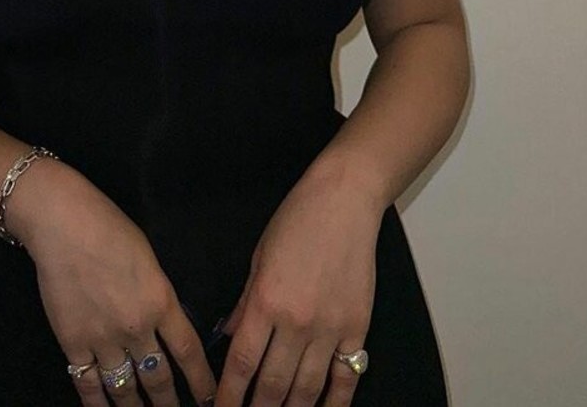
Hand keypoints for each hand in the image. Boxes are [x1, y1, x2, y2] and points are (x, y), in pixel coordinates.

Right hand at [13, 163, 217, 406]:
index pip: (189, 352)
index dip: (201, 382)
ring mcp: (103, 339)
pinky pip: (88, 384)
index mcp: (160, 301)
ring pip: (125, 389)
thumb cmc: (108, 228)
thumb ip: (158, 294)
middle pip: (159, 379)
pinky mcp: (73, 343)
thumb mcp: (148, 259)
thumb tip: (164, 323)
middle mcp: (136, 328)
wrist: (63, 224)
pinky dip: (97, 404)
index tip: (210, 399)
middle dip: (170, 405)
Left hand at [214, 166, 382, 406]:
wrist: (344, 200)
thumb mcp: (259, 256)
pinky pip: (346, 376)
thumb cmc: (298, 219)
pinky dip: (335, 402)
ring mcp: (330, 328)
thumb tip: (230, 335)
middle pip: (273, 384)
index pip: (241, 363)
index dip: (229, 395)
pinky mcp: (358, 327)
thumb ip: (246, 302)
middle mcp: (297, 321)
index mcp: (266, 301)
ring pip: (307, 388)